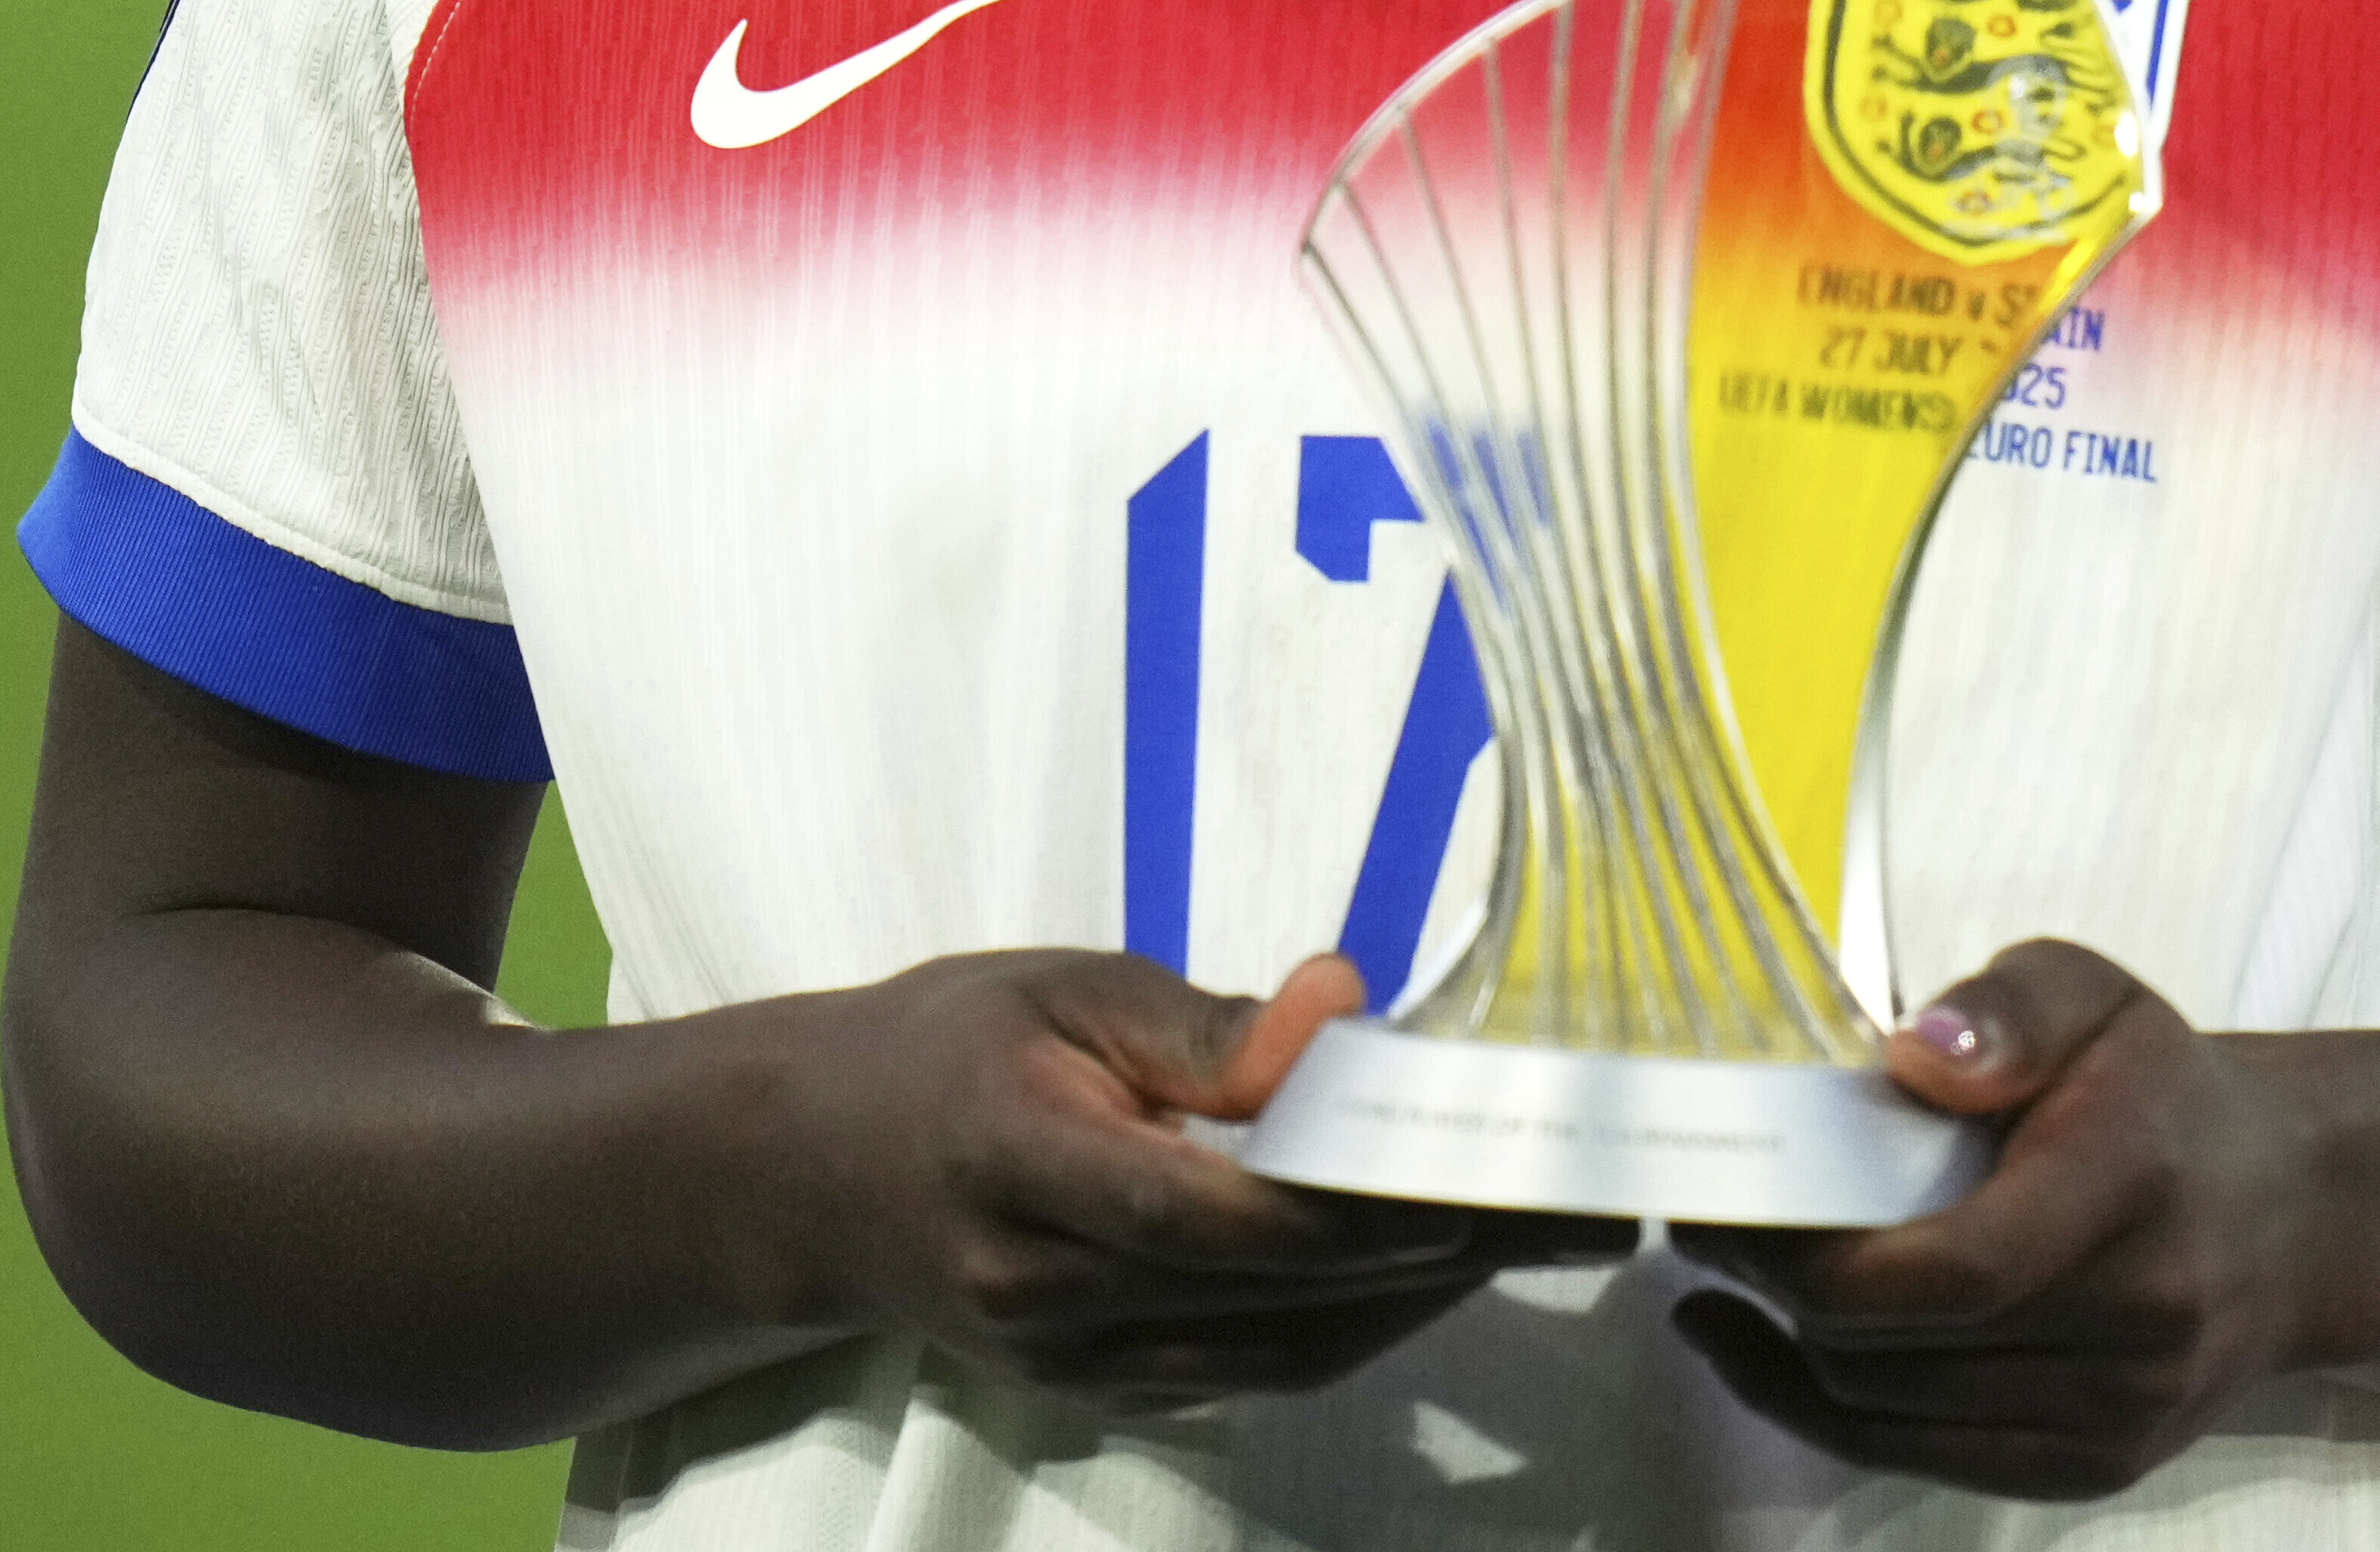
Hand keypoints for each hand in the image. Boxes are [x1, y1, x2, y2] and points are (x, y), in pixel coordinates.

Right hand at [782, 950, 1615, 1414]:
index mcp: (1025, 1168)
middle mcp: (1049, 1295)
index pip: (1223, 1214)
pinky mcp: (1101, 1392)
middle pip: (1278, 1293)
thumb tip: (1343, 1010)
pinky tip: (1428, 1271)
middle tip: (1567, 1197)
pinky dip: (1355, 1328)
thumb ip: (1204, 1022)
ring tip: (1529, 1233)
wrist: (812, 1176)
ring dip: (1418, 1301)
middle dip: (1437, 1248)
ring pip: (1285, 1353)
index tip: (1486, 1164)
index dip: (1364, 1203)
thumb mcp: (1059, 987)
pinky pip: (1255, 1374)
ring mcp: (1074, 1364)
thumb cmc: (944, 1049)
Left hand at [1671, 942, 2338, 1497]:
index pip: (1954, 1269)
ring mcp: (2120, 1414)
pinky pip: (1918, 1456)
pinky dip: (1822, 1406)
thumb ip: (2007, 1010)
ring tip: (1733, 1265)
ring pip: (1890, 1409)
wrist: (2287, 1214)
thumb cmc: (2159, 1091)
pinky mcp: (2094, 1466)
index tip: (1728, 1198)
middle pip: (1900, 1346)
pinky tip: (1758, 1346)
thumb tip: (1912, 1057)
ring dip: (1789, 1345)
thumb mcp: (2093, 994)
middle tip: (1704, 1216)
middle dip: (1778, 1286)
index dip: (1817, 1254)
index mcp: (2132, 1186)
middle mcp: (2139, 1322)